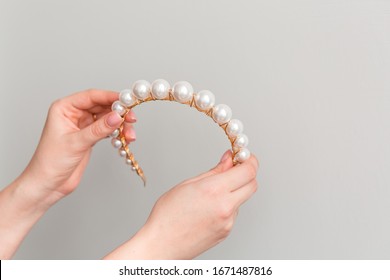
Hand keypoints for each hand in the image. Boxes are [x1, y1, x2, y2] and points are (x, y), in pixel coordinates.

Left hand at [20, 89, 136, 204]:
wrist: (49, 184)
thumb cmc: (51, 162)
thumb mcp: (77, 142)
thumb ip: (99, 129)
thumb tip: (117, 116)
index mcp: (64, 108)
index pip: (91, 97)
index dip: (110, 97)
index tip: (126, 100)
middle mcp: (74, 114)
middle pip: (102, 106)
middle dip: (118, 112)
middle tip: (132, 118)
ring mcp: (82, 125)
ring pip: (107, 118)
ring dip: (120, 125)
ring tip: (130, 135)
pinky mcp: (89, 137)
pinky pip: (107, 129)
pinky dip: (117, 132)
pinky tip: (124, 138)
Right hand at [104, 151, 258, 258]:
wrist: (162, 244)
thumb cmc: (167, 216)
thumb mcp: (188, 184)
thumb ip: (214, 171)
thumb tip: (229, 159)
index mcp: (214, 190)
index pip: (248, 171)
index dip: (249, 160)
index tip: (244, 156)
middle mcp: (225, 206)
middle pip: (252, 184)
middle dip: (247, 174)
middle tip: (233, 168)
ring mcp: (228, 222)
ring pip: (242, 199)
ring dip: (234, 190)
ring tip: (210, 194)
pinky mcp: (226, 232)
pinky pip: (234, 213)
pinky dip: (227, 205)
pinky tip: (208, 208)